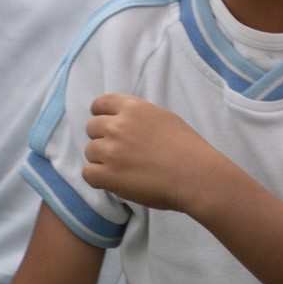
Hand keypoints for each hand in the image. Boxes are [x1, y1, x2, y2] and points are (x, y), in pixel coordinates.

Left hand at [80, 94, 227, 213]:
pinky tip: (111, 180)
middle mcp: (118, 126)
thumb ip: (140, 117)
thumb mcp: (164, 118)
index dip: (99, 112)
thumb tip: (125, 122)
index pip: (102, 103)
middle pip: (92, 127)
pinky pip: (88, 173)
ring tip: (121, 168)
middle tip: (118, 151)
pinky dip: (97, 178)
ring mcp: (111, 150)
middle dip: (102, 138)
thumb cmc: (187, 148)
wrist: (194, 175)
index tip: (101, 120)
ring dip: (101, 159)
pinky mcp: (109, 175)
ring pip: (90, 151)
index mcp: (132, 108)